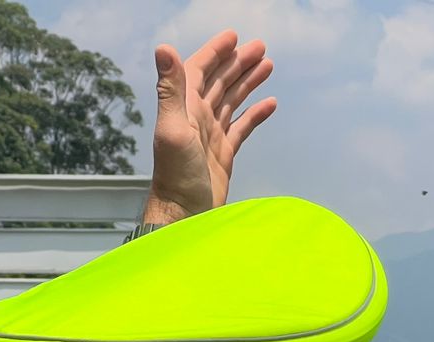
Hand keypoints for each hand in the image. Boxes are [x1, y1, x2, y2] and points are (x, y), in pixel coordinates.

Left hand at [142, 30, 277, 224]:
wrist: (185, 212)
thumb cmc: (176, 174)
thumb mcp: (173, 127)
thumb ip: (170, 88)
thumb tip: (164, 48)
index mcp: (184, 106)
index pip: (200, 69)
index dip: (216, 51)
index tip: (234, 36)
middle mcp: (197, 116)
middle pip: (220, 81)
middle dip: (238, 62)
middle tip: (261, 47)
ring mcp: (211, 134)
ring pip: (232, 100)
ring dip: (248, 82)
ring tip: (268, 66)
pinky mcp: (224, 152)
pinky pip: (242, 127)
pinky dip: (255, 114)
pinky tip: (269, 103)